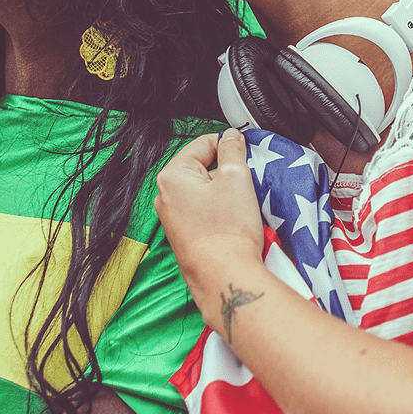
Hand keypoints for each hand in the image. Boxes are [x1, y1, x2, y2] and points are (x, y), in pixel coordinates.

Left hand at [154, 130, 265, 281]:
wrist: (225, 277)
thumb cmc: (227, 233)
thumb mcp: (236, 178)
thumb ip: (233, 150)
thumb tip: (231, 137)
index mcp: (172, 176)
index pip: (203, 143)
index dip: (228, 145)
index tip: (245, 153)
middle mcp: (166, 197)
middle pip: (203, 168)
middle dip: (227, 172)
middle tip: (246, 183)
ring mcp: (173, 218)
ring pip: (205, 191)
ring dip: (226, 193)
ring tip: (241, 205)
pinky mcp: (185, 235)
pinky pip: (205, 211)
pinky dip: (221, 211)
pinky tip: (234, 220)